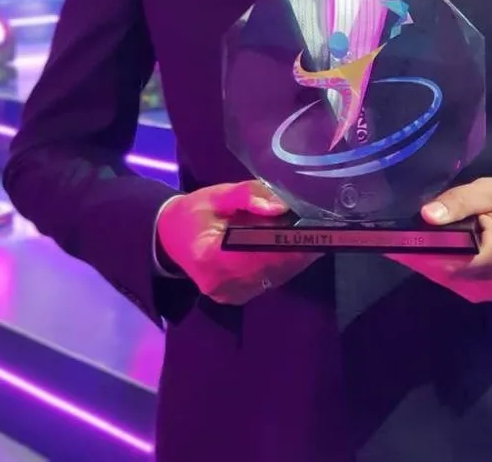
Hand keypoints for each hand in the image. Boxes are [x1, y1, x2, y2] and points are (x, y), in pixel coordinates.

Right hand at [156, 180, 318, 304]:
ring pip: (276, 275)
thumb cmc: (196, 212)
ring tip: (309, 231)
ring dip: (294, 255)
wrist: (172, 238)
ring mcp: (229, 295)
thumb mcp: (217, 194)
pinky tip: (292, 245)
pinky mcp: (238, 298)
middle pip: (271, 266)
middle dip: (297, 246)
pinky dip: (284, 262)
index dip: (287, 241)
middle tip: (319, 224)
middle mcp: (219, 283)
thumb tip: (280, 206)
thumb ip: (247, 195)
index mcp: (208, 255)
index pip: (257, 251)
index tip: (313, 226)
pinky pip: (270, 279)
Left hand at [386, 178, 491, 302]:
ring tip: (441, 243)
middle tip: (429, 236)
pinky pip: (469, 284)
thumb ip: (456, 203)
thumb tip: (426, 215)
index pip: (451, 261)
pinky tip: (455, 253)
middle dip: (436, 256)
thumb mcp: (484, 192)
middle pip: (453, 273)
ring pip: (459, 281)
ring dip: (445, 264)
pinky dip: (458, 270)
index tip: (417, 237)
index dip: (431, 250)